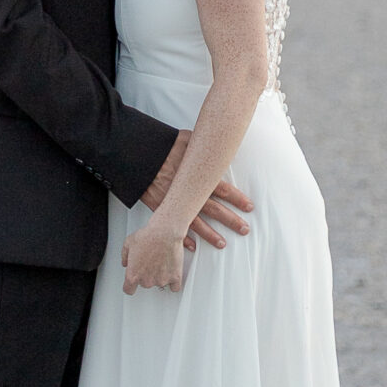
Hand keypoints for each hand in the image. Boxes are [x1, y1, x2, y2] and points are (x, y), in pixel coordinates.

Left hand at [122, 220, 186, 293]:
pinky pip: (174, 286)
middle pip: (145, 283)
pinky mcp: (174, 278)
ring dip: (160, 275)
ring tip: (161, 260)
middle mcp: (147, 281)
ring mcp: (161, 280)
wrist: (165, 232)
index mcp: (133, 274)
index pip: (129, 290)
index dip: (130, 286)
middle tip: (150, 261)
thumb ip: (125, 256)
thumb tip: (126, 262)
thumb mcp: (129, 243)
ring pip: (159, 282)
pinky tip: (171, 271)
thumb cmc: (148, 236)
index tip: (133, 283)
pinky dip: (174, 281)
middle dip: (146, 274)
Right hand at [141, 132, 252, 251]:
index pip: (223, 189)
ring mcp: (174, 202)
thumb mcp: (186, 140)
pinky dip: (182, 237)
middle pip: (214, 209)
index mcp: (196, 175)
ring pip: (196, 222)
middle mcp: (188, 191)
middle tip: (245, 229)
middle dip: (231, 220)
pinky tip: (192, 246)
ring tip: (222, 243)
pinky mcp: (160, 207)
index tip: (249, 207)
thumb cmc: (162, 144)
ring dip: (210, 234)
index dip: (237, 199)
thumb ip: (201, 145)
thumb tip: (214, 140)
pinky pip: (173, 225)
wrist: (137, 153)